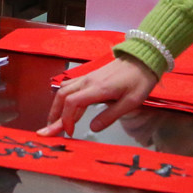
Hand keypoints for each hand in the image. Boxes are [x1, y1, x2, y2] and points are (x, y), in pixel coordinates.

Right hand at [42, 56, 159, 135]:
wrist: (143, 59)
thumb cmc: (140, 81)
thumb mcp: (131, 102)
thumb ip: (110, 115)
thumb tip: (92, 128)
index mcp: (98, 89)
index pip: (72, 103)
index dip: (66, 119)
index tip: (70, 133)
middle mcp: (88, 82)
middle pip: (62, 97)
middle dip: (54, 115)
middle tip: (49, 131)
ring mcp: (87, 78)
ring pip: (63, 91)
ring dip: (56, 107)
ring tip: (54, 123)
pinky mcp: (89, 77)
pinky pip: (70, 87)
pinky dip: (63, 99)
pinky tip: (63, 108)